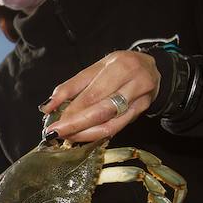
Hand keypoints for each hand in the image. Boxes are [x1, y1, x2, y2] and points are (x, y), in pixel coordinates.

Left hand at [40, 50, 158, 141]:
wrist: (154, 69)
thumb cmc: (120, 68)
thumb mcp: (96, 69)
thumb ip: (71, 87)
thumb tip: (48, 106)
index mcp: (119, 65)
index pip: (90, 92)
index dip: (70, 109)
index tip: (51, 120)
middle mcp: (133, 81)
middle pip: (100, 109)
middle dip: (74, 123)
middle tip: (56, 132)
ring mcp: (140, 99)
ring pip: (109, 122)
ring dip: (85, 133)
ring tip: (67, 137)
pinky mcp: (141, 112)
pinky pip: (117, 128)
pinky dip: (97, 135)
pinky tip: (83, 137)